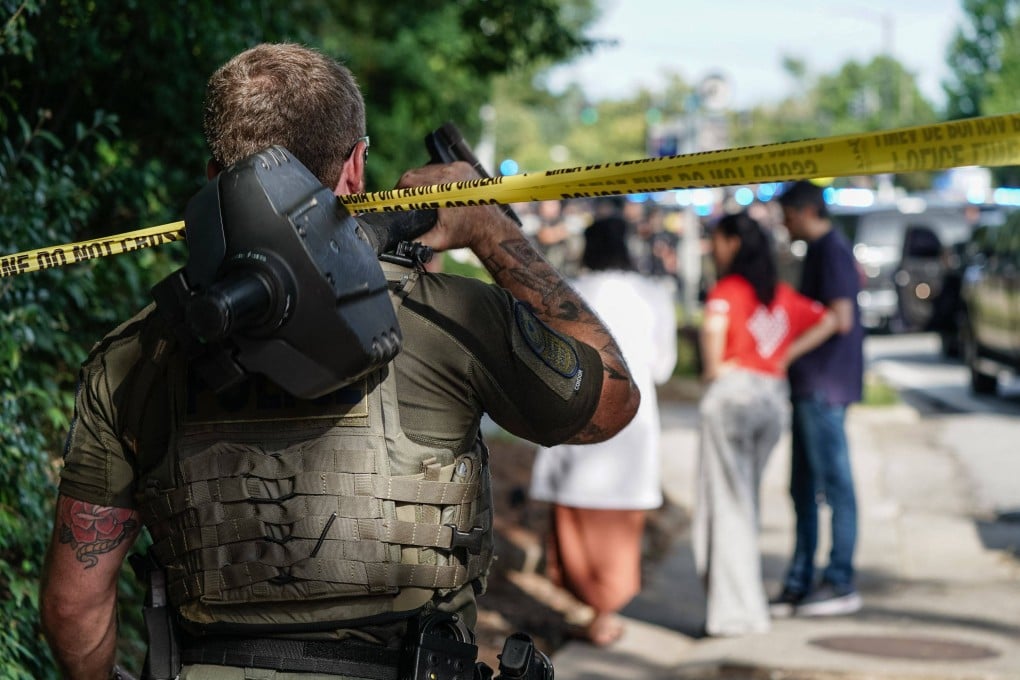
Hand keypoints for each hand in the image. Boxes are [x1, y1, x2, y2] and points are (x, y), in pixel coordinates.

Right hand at [396, 162, 513, 252]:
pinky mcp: (464, 166)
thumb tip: (399, 242)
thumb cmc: (466, 234)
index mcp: (441, 187)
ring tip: (418, 195)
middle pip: (416, 173)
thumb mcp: (438, 240)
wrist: (491, 228)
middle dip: (407, 185)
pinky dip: (434, 177)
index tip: (395, 199)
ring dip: (420, 180)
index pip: (409, 180)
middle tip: (404, 199)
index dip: (398, 189)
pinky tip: (432, 189)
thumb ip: (418, 240)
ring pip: (428, 169)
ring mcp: (458, 167)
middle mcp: (450, 173)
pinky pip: (441, 168)